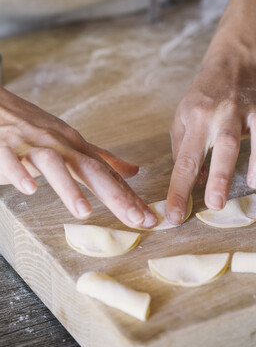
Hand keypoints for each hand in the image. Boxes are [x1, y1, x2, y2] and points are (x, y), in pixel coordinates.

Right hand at [0, 87, 156, 227]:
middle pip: (90, 169)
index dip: (129, 196)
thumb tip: (134, 171)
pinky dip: (20, 173)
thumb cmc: (33, 127)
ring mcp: (32, 144)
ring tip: (85, 212)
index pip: (107, 174)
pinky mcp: (4, 146)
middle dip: (115, 194)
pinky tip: (29, 189)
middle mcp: (59, 145)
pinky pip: (12, 160)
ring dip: (69, 188)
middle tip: (135, 218)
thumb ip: (100, 159)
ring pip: (54, 164)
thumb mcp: (71, 142)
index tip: (150, 218)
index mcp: (75, 147)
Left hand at [166, 53, 255, 224]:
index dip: (179, 190)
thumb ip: (183, 150)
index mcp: (197, 119)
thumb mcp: (182, 119)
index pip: (186, 160)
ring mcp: (248, 108)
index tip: (175, 216)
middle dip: (221, 176)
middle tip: (216, 204)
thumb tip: (194, 183)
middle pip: (225, 144)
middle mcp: (222, 114)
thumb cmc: (202, 99)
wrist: (229, 65)